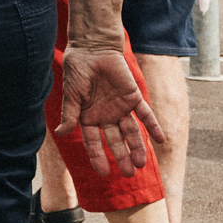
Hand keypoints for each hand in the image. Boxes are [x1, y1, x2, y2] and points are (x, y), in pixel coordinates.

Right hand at [57, 44, 167, 176]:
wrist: (93, 48)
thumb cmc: (78, 70)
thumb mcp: (72, 93)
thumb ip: (70, 113)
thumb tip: (61, 132)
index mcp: (88, 116)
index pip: (94, 141)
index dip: (98, 156)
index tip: (103, 172)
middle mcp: (106, 115)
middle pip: (116, 140)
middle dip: (122, 157)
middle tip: (129, 174)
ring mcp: (120, 107)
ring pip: (131, 132)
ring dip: (138, 147)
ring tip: (142, 164)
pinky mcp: (133, 97)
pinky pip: (145, 114)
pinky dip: (153, 126)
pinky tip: (161, 139)